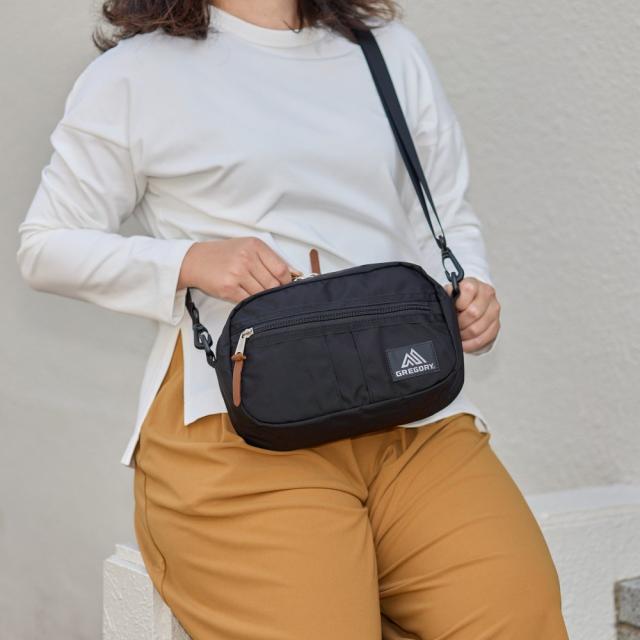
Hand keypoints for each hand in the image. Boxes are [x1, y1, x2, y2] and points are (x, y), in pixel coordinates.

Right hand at [177, 237, 301, 303]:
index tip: (285, 286)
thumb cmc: (223, 254)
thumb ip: (269, 258)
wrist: (195, 261)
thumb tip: (294, 273)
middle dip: (275, 292)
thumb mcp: (247, 247)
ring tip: (259, 296)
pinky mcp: (228, 288)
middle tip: (273, 294)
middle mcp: (246, 258)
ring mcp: (237, 273)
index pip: (281, 268)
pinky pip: (248, 300)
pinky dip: (252, 303)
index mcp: (254, 246)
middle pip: (273, 283)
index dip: (287, 281)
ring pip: (262, 294)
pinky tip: (249, 299)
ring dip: (263, 298)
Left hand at [444, 277, 500, 353]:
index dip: (458, 303)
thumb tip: (445, 302)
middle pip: (474, 313)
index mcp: (475, 284)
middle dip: (459, 323)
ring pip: (478, 329)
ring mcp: (494, 311)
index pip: (468, 290)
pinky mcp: (496, 325)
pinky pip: (484, 339)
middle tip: (452, 325)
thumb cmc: (457, 299)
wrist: (468, 303)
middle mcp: (487, 295)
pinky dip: (470, 344)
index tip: (452, 309)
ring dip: (464, 335)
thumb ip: (447, 296)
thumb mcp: (449, 293)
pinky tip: (463, 343)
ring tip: (456, 334)